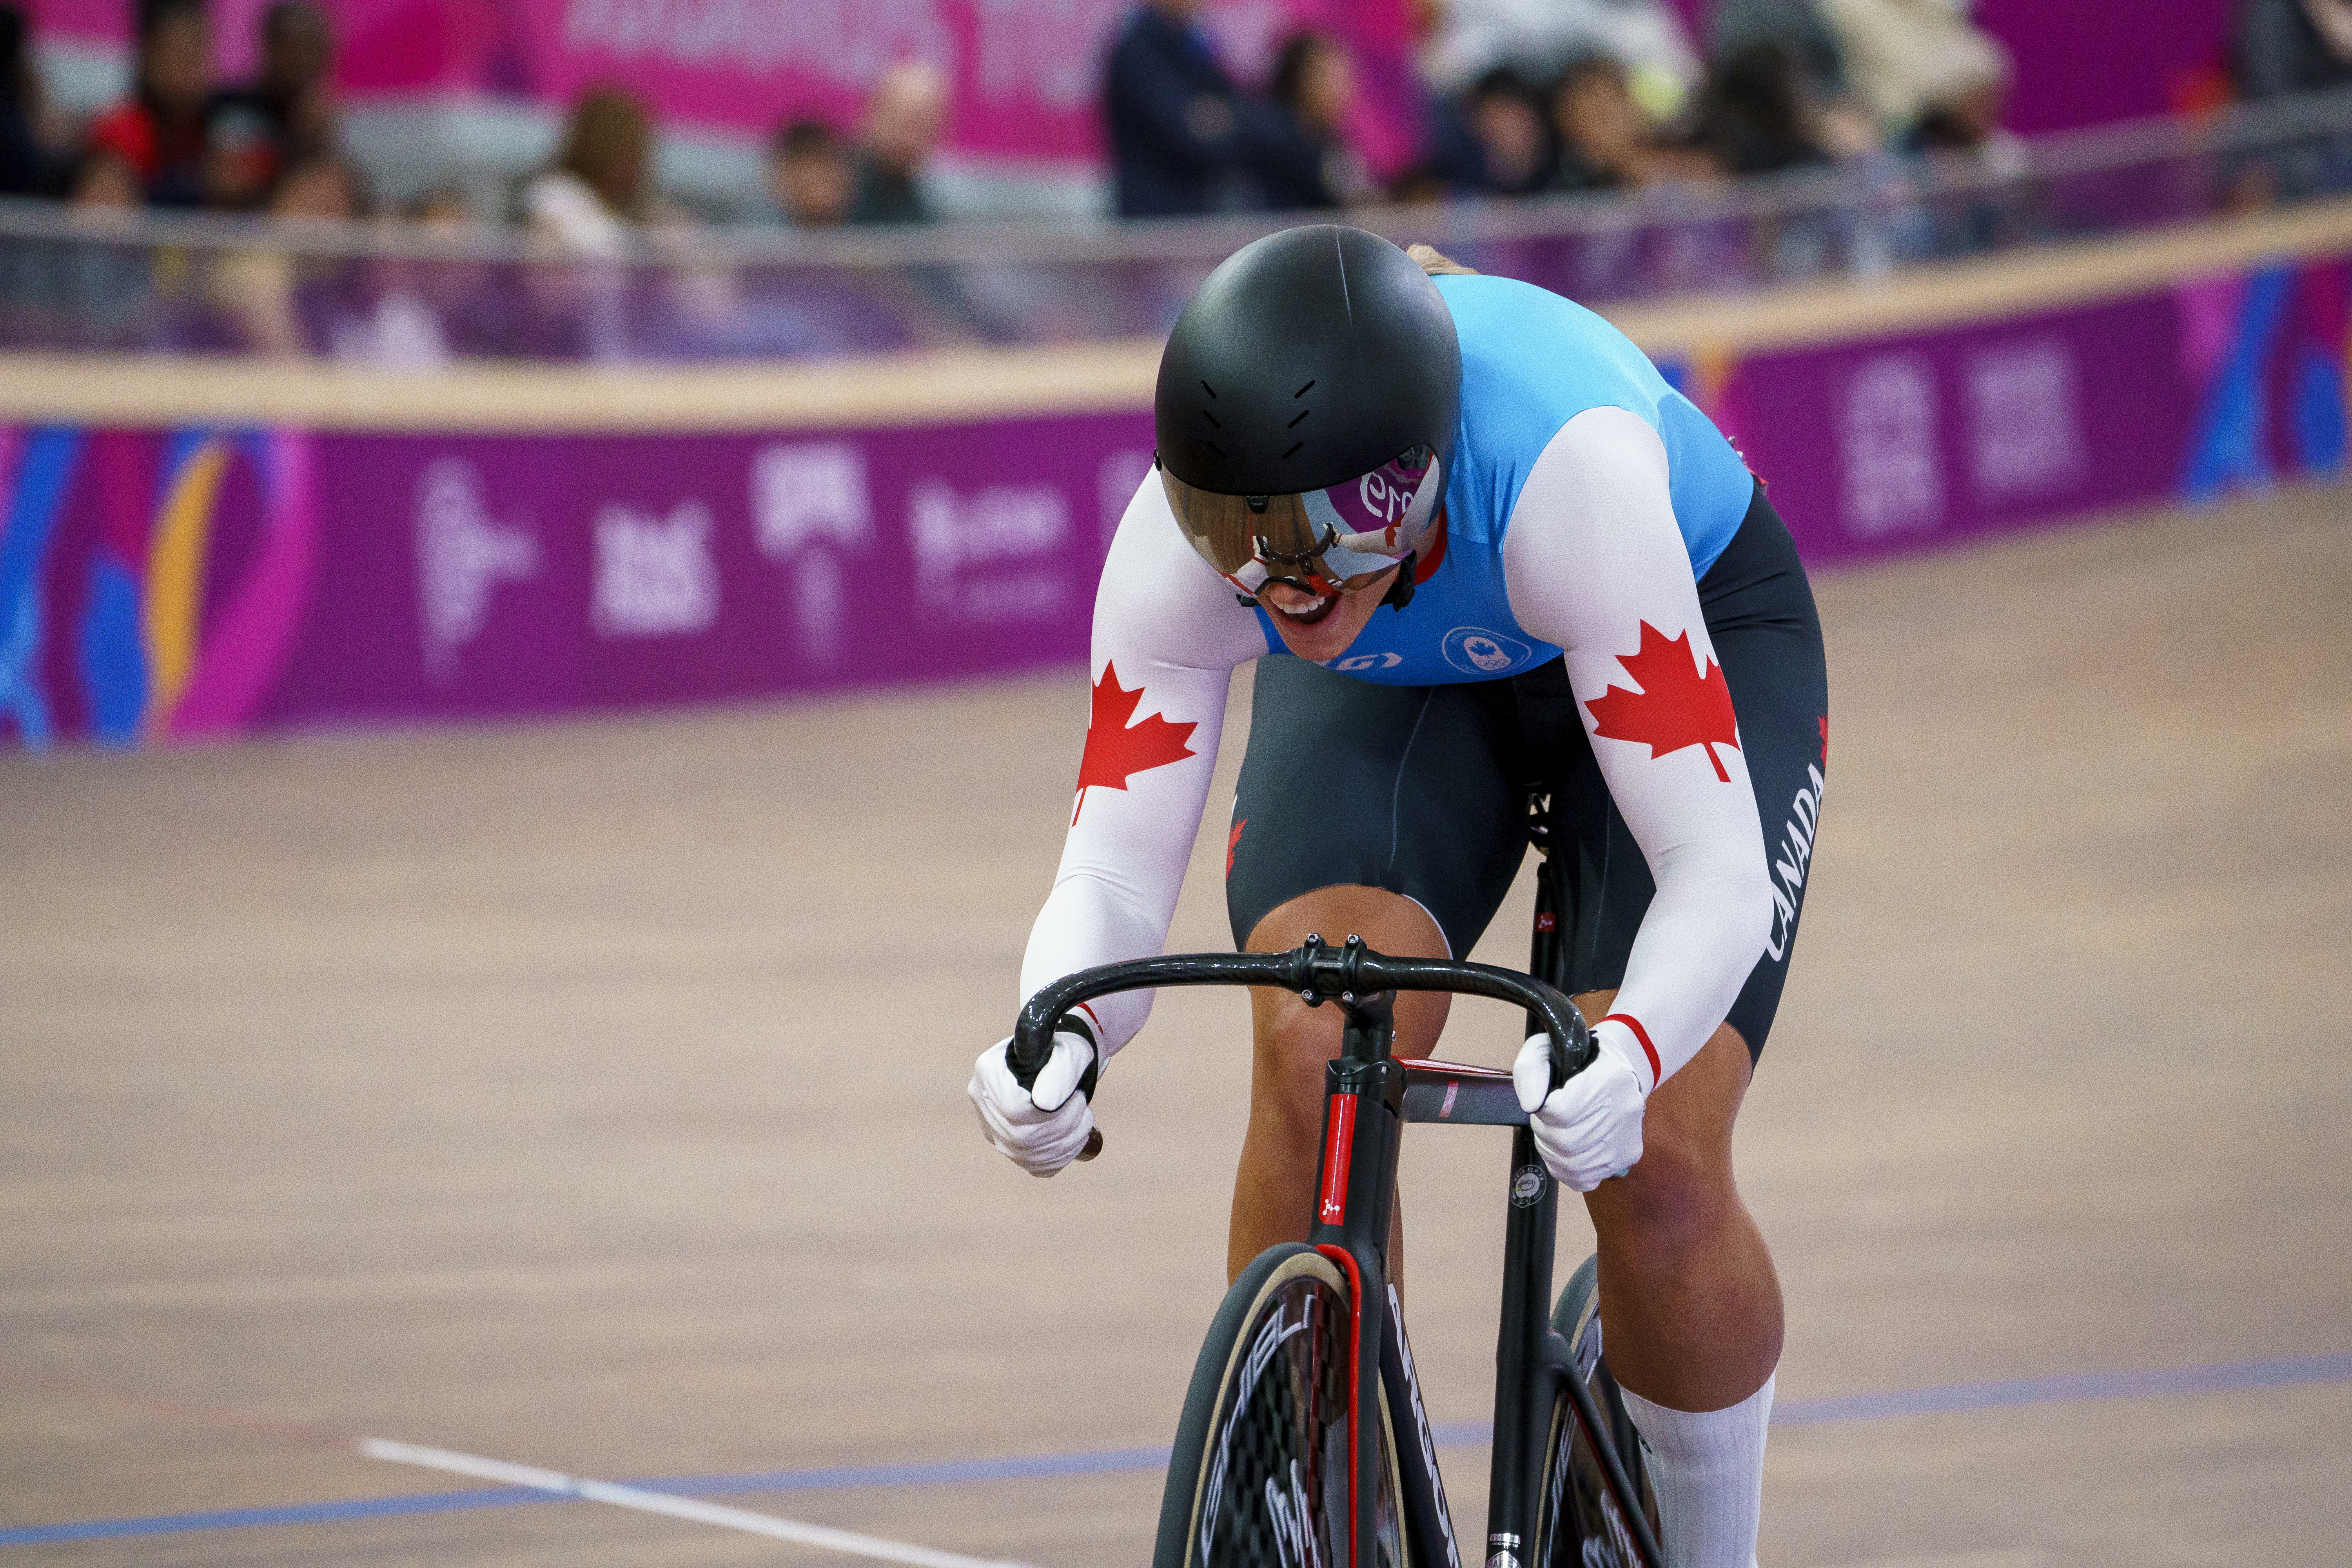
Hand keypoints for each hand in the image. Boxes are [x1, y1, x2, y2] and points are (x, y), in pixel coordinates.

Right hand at [968, 1031, 1096, 1176]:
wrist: (1063, 1064)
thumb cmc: (1066, 1053)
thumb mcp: (1071, 1053)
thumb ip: (1060, 1072)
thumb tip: (1045, 1104)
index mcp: (990, 1071)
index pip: (1013, 1109)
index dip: (1052, 1111)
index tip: (1075, 1095)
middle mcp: (983, 1101)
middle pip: (1020, 1136)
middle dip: (1065, 1125)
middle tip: (1081, 1105)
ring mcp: (992, 1127)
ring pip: (1028, 1154)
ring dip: (1068, 1141)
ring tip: (1083, 1117)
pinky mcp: (1009, 1147)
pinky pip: (1036, 1166)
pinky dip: (1062, 1156)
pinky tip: (1074, 1136)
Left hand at [1512, 1023, 1648, 1191]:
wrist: (1618, 1064)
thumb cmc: (1577, 1057)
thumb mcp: (1545, 1049)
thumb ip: (1531, 1071)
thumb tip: (1531, 1105)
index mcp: (1610, 1076)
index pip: (1563, 1112)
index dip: (1543, 1113)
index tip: (1545, 1103)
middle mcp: (1626, 1108)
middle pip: (1568, 1142)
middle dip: (1544, 1134)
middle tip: (1544, 1121)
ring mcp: (1630, 1135)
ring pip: (1575, 1165)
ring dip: (1551, 1153)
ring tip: (1551, 1135)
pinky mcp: (1629, 1155)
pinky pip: (1588, 1178)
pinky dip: (1566, 1171)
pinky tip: (1563, 1154)